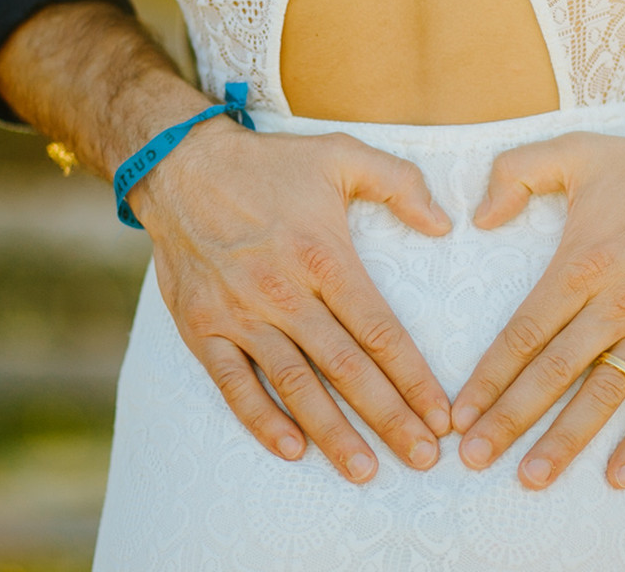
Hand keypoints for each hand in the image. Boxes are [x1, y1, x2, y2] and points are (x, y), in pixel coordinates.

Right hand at [131, 118, 453, 482]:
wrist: (178, 165)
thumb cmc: (270, 163)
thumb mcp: (342, 154)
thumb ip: (399, 183)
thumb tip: (445, 224)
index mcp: (323, 256)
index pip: (380, 330)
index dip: (414, 377)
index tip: (442, 414)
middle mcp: (283, 292)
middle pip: (346, 368)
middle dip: (388, 417)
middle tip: (423, 458)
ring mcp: (240, 314)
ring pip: (295, 384)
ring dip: (332, 432)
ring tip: (366, 470)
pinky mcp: (202, 328)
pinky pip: (233, 384)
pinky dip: (261, 419)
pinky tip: (292, 449)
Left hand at [451, 80, 624, 488]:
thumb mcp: (575, 151)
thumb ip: (515, 173)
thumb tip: (478, 219)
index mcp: (582, 263)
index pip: (524, 333)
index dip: (488, 377)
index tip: (458, 412)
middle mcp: (618, 303)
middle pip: (553, 374)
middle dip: (509, 421)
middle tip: (472, 458)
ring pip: (604, 395)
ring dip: (565, 440)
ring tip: (530, 478)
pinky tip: (618, 476)